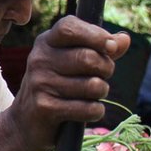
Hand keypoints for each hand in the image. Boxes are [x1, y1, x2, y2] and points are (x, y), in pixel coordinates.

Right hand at [8, 16, 128, 150]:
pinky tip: (87, 111)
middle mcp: (39, 59)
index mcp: (47, 42)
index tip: (112, 47)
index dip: (95, 35)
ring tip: (92, 94)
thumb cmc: (58, 87)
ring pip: (92, 85)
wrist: (27, 122)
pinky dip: (96, 111)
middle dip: (106, 68)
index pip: (69, 28)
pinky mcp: (45, 107)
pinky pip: (88, 108)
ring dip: (101, 92)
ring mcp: (40, 83)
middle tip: (104, 76)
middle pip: (88, 58)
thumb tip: (124, 39)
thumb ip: (100, 49)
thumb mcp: (75, 63)